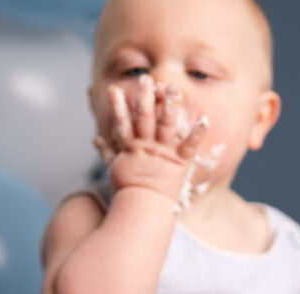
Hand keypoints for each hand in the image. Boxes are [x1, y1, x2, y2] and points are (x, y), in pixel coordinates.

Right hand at [93, 75, 206, 199]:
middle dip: (145, 98)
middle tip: (146, 79)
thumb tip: (95, 139)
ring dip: (170, 106)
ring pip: (167, 126)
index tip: (114, 89)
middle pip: (145, 118)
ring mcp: (164, 153)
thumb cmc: (129, 189)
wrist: (143, 208)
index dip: (119, 106)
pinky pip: (190, 146)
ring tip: (173, 88)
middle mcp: (147, 147)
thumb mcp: (114, 169)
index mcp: (131, 147)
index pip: (123, 123)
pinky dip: (197, 133)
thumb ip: (106, 151)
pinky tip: (204, 119)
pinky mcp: (180, 163)